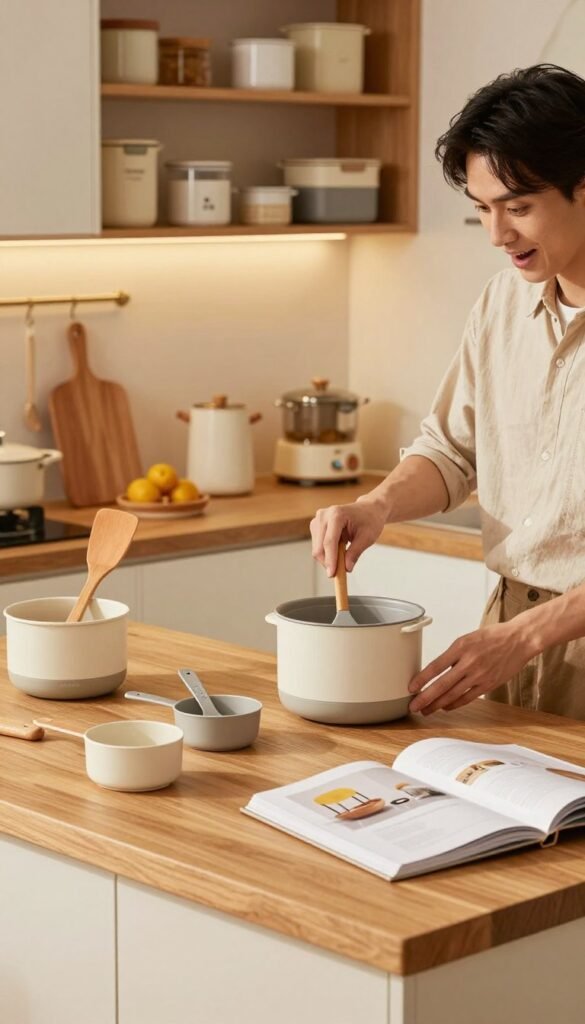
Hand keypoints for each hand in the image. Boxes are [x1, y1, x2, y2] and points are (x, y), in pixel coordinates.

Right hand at [310, 497, 386, 575]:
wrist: (368, 509)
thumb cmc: (370, 520)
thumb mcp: (367, 537)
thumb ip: (355, 553)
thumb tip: (346, 568)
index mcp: (337, 514)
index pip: (329, 542)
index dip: (330, 560)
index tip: (332, 574)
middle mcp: (323, 515)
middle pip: (319, 547)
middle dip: (328, 562)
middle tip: (340, 572)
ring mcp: (318, 519)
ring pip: (317, 548)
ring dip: (328, 558)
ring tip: (345, 554)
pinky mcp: (316, 525)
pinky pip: (318, 546)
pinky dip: (327, 553)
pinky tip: (339, 548)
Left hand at [408, 620, 535, 714]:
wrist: (519, 640)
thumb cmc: (493, 637)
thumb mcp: (468, 638)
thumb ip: (453, 654)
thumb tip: (438, 671)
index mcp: (461, 647)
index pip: (435, 666)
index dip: (421, 679)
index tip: (411, 687)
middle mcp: (469, 662)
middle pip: (442, 684)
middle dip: (425, 698)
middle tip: (413, 706)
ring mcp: (479, 675)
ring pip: (453, 694)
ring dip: (437, 704)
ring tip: (426, 710)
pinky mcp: (488, 685)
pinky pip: (467, 698)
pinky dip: (454, 704)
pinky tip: (445, 707)